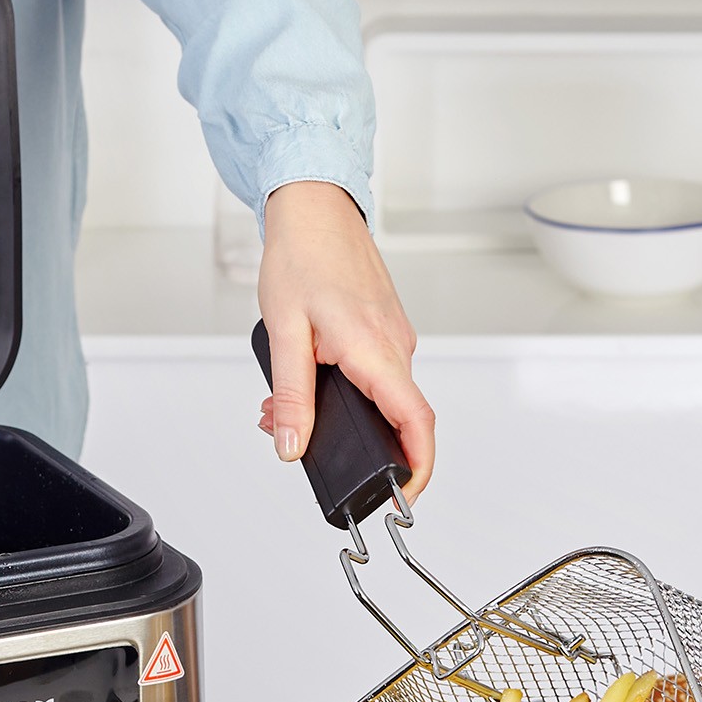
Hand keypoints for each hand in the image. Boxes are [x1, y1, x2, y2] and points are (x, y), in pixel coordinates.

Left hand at [256, 182, 434, 499]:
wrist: (313, 206)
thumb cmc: (302, 255)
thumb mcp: (284, 333)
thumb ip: (291, 397)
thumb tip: (291, 445)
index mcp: (375, 349)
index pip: (416, 422)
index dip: (417, 467)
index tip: (403, 495)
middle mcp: (395, 345)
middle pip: (397, 417)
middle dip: (357, 443)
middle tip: (302, 445)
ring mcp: (394, 337)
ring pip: (381, 395)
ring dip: (343, 413)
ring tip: (286, 408)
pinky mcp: (385, 329)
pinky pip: (376, 373)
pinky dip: (345, 388)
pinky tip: (307, 377)